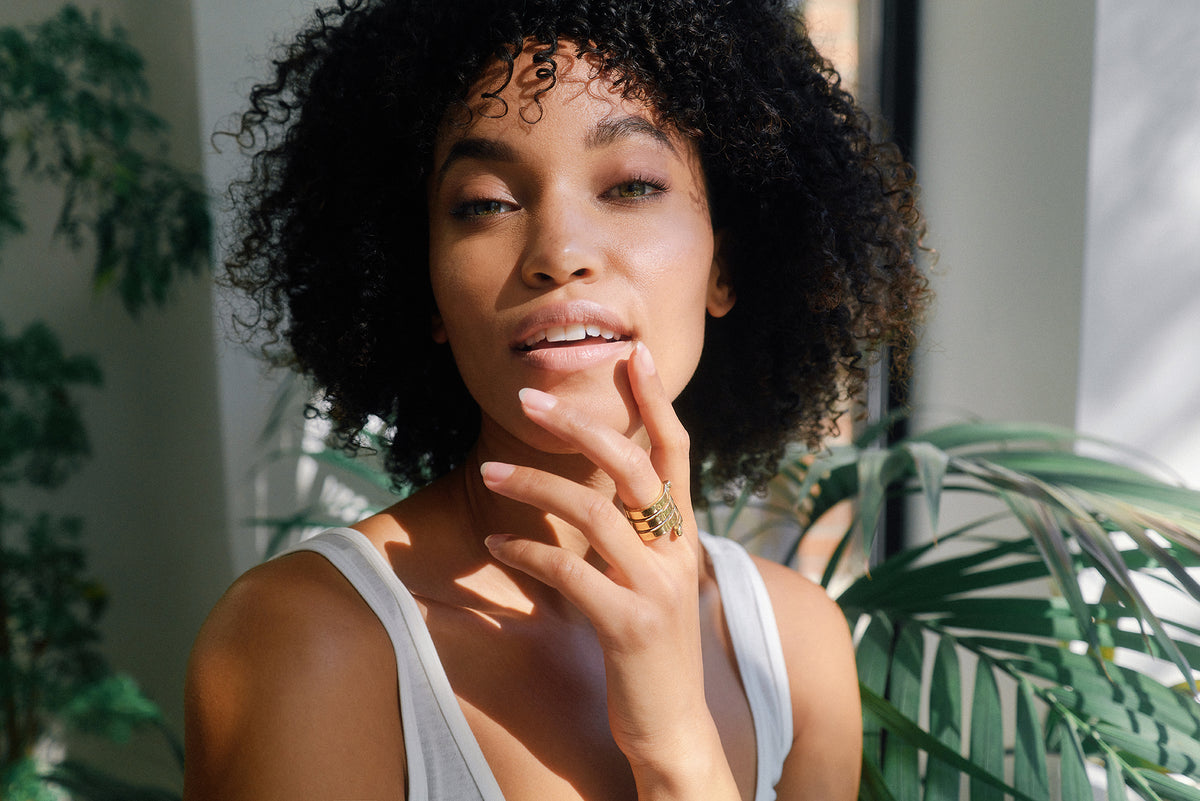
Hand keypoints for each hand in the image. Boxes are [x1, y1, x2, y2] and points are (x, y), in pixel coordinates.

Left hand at [480, 342, 737, 798]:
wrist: (674, 727)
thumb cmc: (651, 648)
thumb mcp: (652, 581)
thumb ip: (634, 535)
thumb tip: (592, 489)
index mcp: (683, 535)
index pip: (676, 451)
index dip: (656, 401)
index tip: (632, 354)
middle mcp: (678, 552)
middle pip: (633, 466)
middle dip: (580, 425)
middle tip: (529, 400)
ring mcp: (656, 588)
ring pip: (593, 512)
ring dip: (533, 486)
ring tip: (488, 474)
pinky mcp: (629, 625)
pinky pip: (569, 573)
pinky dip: (525, 554)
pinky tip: (495, 548)